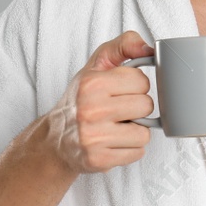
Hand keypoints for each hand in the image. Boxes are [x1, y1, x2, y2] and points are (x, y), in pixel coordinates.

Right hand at [46, 30, 156, 174]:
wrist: (56, 140)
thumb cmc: (81, 100)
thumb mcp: (96, 66)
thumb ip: (122, 46)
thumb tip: (149, 48)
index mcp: (91, 84)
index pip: (141, 81)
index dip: (135, 86)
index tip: (120, 91)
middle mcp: (90, 110)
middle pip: (146, 106)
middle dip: (136, 109)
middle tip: (118, 111)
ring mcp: (93, 137)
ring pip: (144, 133)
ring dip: (134, 131)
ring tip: (115, 128)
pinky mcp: (99, 160)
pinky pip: (138, 152)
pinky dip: (129, 149)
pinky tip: (113, 143)